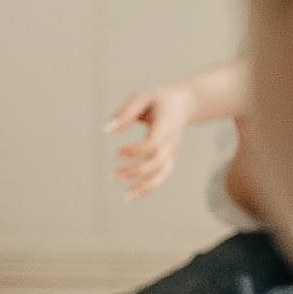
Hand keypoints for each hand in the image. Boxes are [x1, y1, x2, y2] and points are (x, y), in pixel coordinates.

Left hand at [106, 81, 199, 199]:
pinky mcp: (169, 157)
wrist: (185, 103)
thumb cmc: (158, 99)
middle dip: (135, 171)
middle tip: (113, 175)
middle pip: (156, 162)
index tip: (117, 153)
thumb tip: (107, 129)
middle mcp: (172, 141)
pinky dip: (149, 188)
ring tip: (126, 196)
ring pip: (162, 174)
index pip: (154, 144)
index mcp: (166, 125)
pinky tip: (132, 195)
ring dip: (144, 185)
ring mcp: (172, 151)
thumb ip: (126, 112)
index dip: (136, 151)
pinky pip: (162, 176)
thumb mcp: (142, 97)